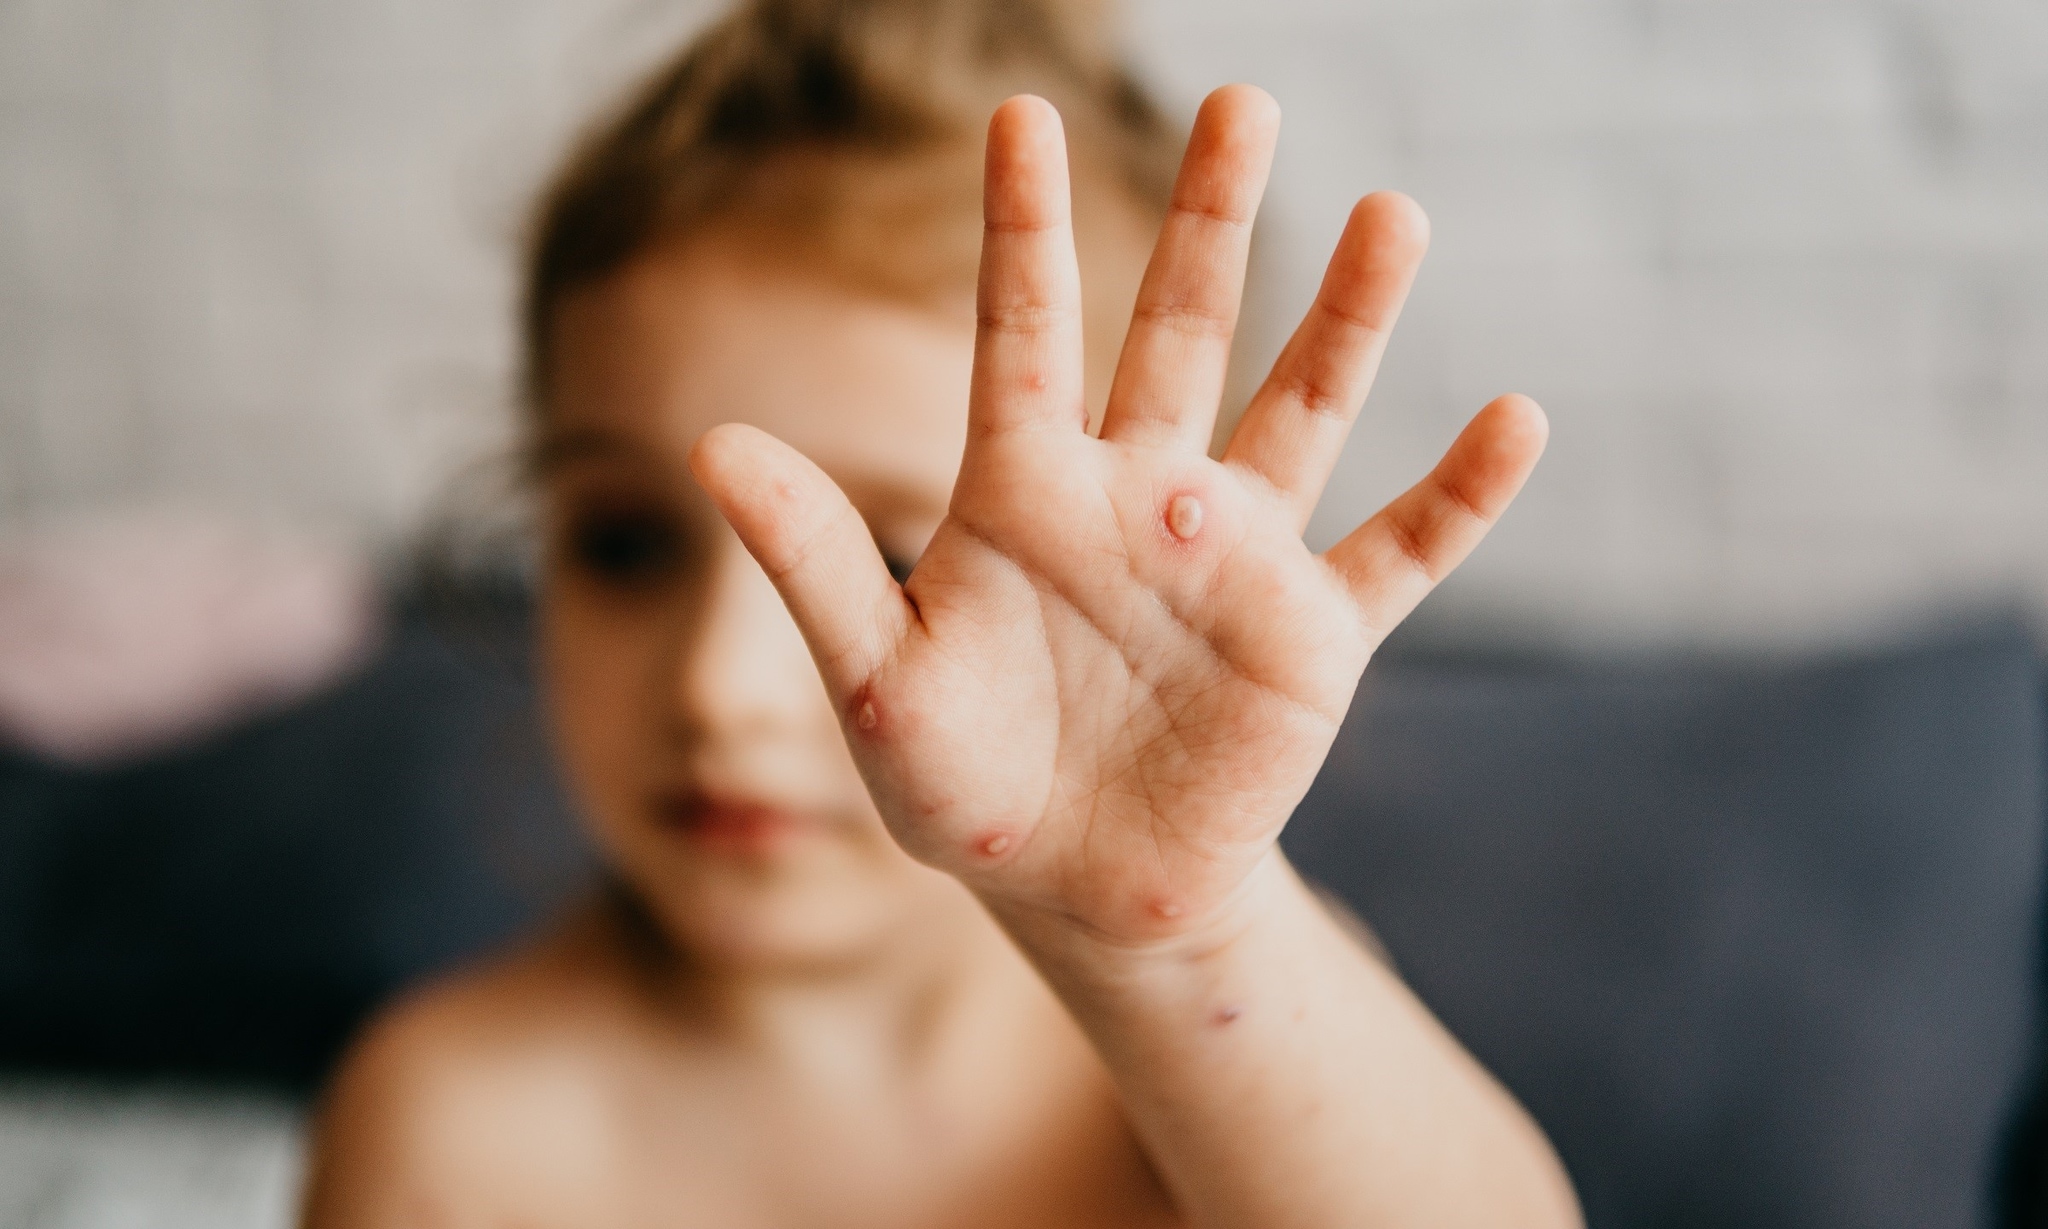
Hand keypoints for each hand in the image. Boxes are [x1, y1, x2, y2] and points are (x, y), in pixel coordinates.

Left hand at [690, 86, 1545, 944]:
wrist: (1077, 888)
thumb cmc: (964, 780)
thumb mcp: (877, 678)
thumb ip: (814, 562)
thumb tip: (710, 444)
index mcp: (1027, 493)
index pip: (1025, 333)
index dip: (1022, 228)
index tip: (1016, 114)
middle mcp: (1140, 498)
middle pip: (1181, 334)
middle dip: (1209, 221)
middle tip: (1241, 101)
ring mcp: (1236, 561)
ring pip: (1300, 412)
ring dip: (1348, 319)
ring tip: (1392, 213)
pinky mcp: (1310, 641)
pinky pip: (1399, 554)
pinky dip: (1457, 497)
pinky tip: (1516, 418)